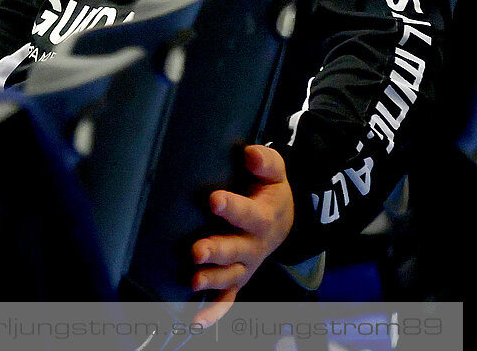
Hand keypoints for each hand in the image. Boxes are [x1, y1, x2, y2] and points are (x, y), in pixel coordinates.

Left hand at [188, 143, 294, 328]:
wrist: (283, 220)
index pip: (247, 214)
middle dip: (216, 251)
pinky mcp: (237, 278)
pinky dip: (214, 312)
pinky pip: (227, 298)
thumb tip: (250, 154)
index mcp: (262, 218)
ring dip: (212, 280)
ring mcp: (246, 265)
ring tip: (193, 280)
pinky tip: (196, 322)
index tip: (214, 200)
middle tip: (196, 251)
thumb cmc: (270, 192)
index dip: (232, 208)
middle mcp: (253, 246)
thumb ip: (265, 162)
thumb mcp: (276, 173)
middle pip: (235, 251)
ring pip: (229, 276)